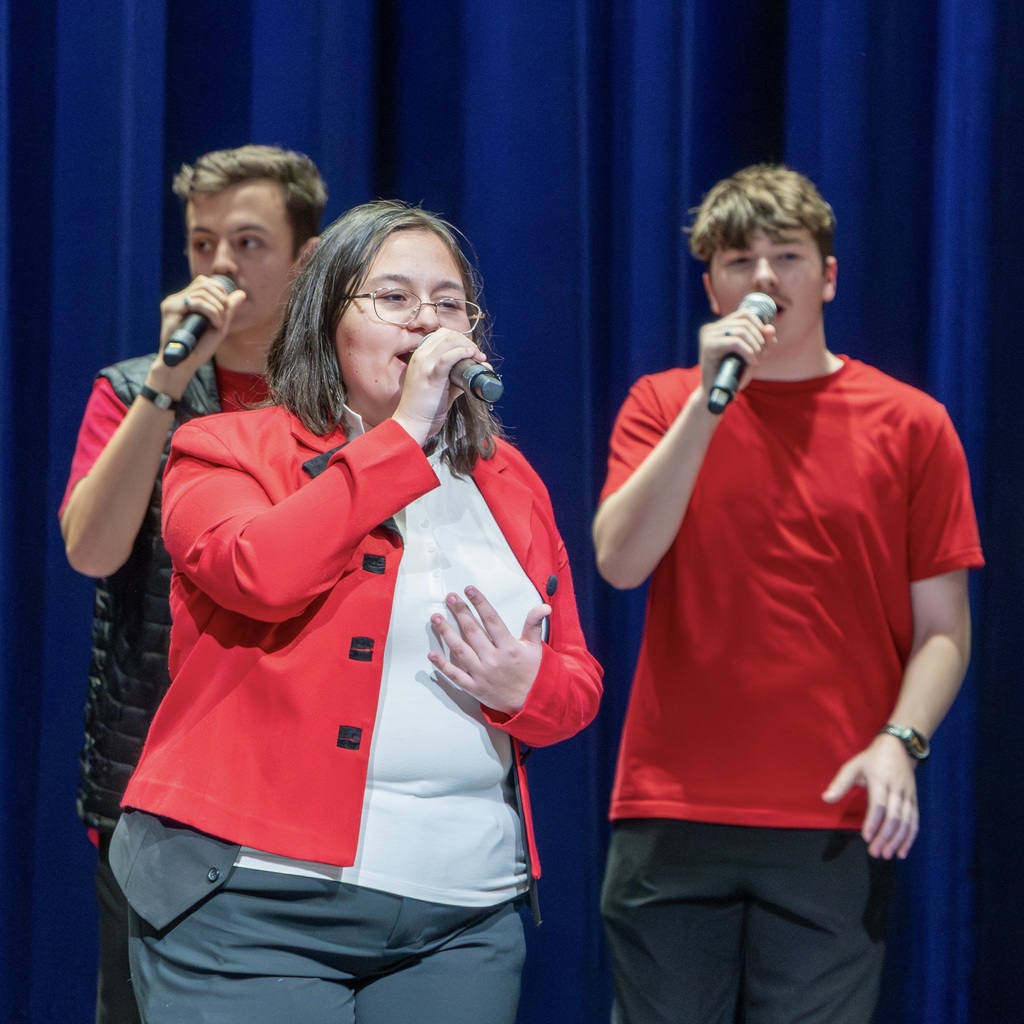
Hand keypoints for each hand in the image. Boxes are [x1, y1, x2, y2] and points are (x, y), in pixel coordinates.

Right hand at [156, 275, 245, 377]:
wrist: (185, 364)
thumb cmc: (201, 348)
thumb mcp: (220, 326)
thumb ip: (228, 309)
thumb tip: (241, 292)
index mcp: (189, 300)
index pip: (205, 282)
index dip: (220, 291)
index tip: (224, 311)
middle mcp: (179, 299)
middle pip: (204, 283)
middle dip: (221, 299)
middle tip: (223, 317)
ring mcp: (174, 302)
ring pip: (202, 291)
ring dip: (217, 308)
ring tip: (218, 324)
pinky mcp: (170, 308)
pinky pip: (196, 302)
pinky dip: (211, 312)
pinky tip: (215, 325)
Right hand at [392, 329, 489, 444]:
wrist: (412, 422)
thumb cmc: (425, 407)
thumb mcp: (443, 386)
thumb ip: (459, 376)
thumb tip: (480, 368)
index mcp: (421, 355)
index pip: (442, 335)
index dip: (461, 339)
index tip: (472, 351)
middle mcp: (420, 355)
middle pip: (448, 335)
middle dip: (467, 342)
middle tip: (478, 355)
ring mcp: (424, 364)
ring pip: (449, 341)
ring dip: (468, 346)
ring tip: (478, 358)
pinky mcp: (430, 375)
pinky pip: (448, 357)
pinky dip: (462, 353)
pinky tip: (472, 355)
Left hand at [427, 586, 550, 714]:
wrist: (531, 703)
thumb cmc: (532, 672)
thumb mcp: (536, 648)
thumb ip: (534, 625)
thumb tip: (544, 607)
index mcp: (509, 647)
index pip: (491, 620)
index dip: (480, 603)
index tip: (469, 589)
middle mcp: (493, 659)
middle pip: (472, 631)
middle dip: (460, 612)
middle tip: (449, 597)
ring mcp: (481, 674)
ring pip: (460, 650)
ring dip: (446, 632)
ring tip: (435, 618)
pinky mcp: (474, 687)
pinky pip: (455, 675)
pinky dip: (442, 665)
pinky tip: (431, 654)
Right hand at [698, 309, 774, 396]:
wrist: (715, 393)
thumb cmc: (733, 374)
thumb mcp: (752, 355)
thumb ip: (762, 341)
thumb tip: (771, 329)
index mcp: (719, 327)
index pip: (744, 315)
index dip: (759, 325)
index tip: (765, 342)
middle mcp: (711, 328)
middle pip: (745, 322)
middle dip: (759, 338)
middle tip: (762, 356)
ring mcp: (708, 336)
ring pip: (742, 331)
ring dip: (755, 346)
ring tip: (757, 361)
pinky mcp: (708, 346)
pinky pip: (735, 342)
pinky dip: (749, 352)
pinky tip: (753, 362)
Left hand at [822, 734, 919, 859]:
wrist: (899, 747)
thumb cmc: (872, 759)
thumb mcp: (853, 766)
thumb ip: (841, 783)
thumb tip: (826, 798)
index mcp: (880, 780)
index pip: (879, 804)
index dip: (873, 822)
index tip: (866, 837)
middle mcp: (897, 789)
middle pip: (894, 816)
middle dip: (885, 836)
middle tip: (875, 852)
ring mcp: (908, 795)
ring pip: (906, 821)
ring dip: (898, 840)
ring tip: (888, 855)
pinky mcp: (915, 800)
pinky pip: (915, 821)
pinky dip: (910, 837)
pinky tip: (903, 851)